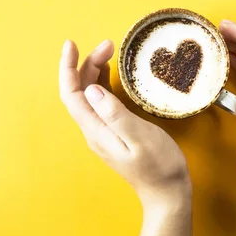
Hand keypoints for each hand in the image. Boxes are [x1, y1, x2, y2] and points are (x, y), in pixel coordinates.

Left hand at [58, 39, 191, 235]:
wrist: (167, 191)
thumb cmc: (158, 166)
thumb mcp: (140, 137)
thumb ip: (115, 114)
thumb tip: (92, 90)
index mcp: (96, 129)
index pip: (71, 94)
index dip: (68, 67)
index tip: (71, 44)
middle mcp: (94, 129)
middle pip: (80, 90)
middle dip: (87, 63)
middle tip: (107, 44)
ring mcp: (103, 130)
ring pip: (89, 94)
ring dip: (95, 70)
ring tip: (110, 52)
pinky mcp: (114, 130)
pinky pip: (101, 101)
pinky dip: (103, 82)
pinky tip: (111, 73)